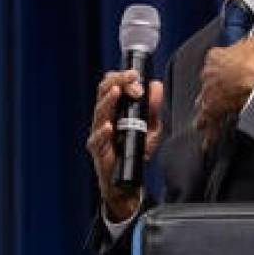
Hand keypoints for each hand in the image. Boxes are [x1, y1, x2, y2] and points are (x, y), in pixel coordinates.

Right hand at [87, 69, 164, 221]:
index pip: (112, 84)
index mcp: (115, 108)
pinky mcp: (97, 149)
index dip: (123, 76)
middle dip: (117, 82)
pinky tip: (109, 126)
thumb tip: (156, 85)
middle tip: (132, 82)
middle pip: (103, 91)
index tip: (136, 75)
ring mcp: (99, 132)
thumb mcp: (152, 127)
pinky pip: (97, 139)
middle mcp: (105, 116)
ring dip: (109, 100)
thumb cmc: (135, 150)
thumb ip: (154, 108)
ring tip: (117, 92)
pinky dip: (103, 132)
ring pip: (99, 111)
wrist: (129, 179)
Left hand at [195, 1, 253, 149]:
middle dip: (214, 89)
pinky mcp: (214, 114)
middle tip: (223, 95)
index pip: (216, 60)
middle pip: (209, 83)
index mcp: (216, 57)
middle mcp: (208, 77)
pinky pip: (209, 125)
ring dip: (208, 111)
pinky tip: (207, 142)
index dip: (223, 65)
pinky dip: (209, 134)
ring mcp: (209, 96)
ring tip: (208, 120)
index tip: (230, 70)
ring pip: (205, 104)